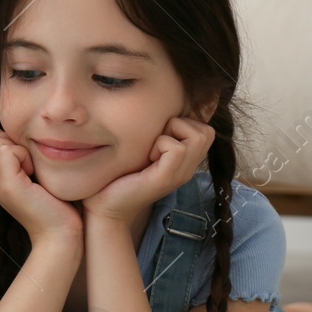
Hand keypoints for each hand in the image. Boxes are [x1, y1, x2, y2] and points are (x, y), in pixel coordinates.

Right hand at [0, 128, 80, 245]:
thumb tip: (16, 135)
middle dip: (8, 141)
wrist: (59, 234)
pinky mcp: (7, 185)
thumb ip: (18, 157)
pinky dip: (23, 156)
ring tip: (30, 171)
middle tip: (27, 165)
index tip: (23, 161)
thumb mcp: (31, 175)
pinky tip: (33, 174)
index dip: (4, 140)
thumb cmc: (53, 203)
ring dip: (17, 149)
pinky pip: (7, 150)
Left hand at [81, 116, 214, 229]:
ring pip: (197, 135)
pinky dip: (160, 144)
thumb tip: (157, 104)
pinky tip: (146, 158)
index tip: (157, 139)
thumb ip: (157, 134)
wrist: (106, 208)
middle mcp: (188, 168)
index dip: (183, 124)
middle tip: (155, 143)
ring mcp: (180, 174)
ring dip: (170, 134)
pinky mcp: (166, 178)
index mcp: (186, 162)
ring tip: (151, 150)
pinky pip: (177, 147)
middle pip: (206, 130)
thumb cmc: (119, 176)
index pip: (206, 129)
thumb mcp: (144, 149)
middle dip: (179, 125)